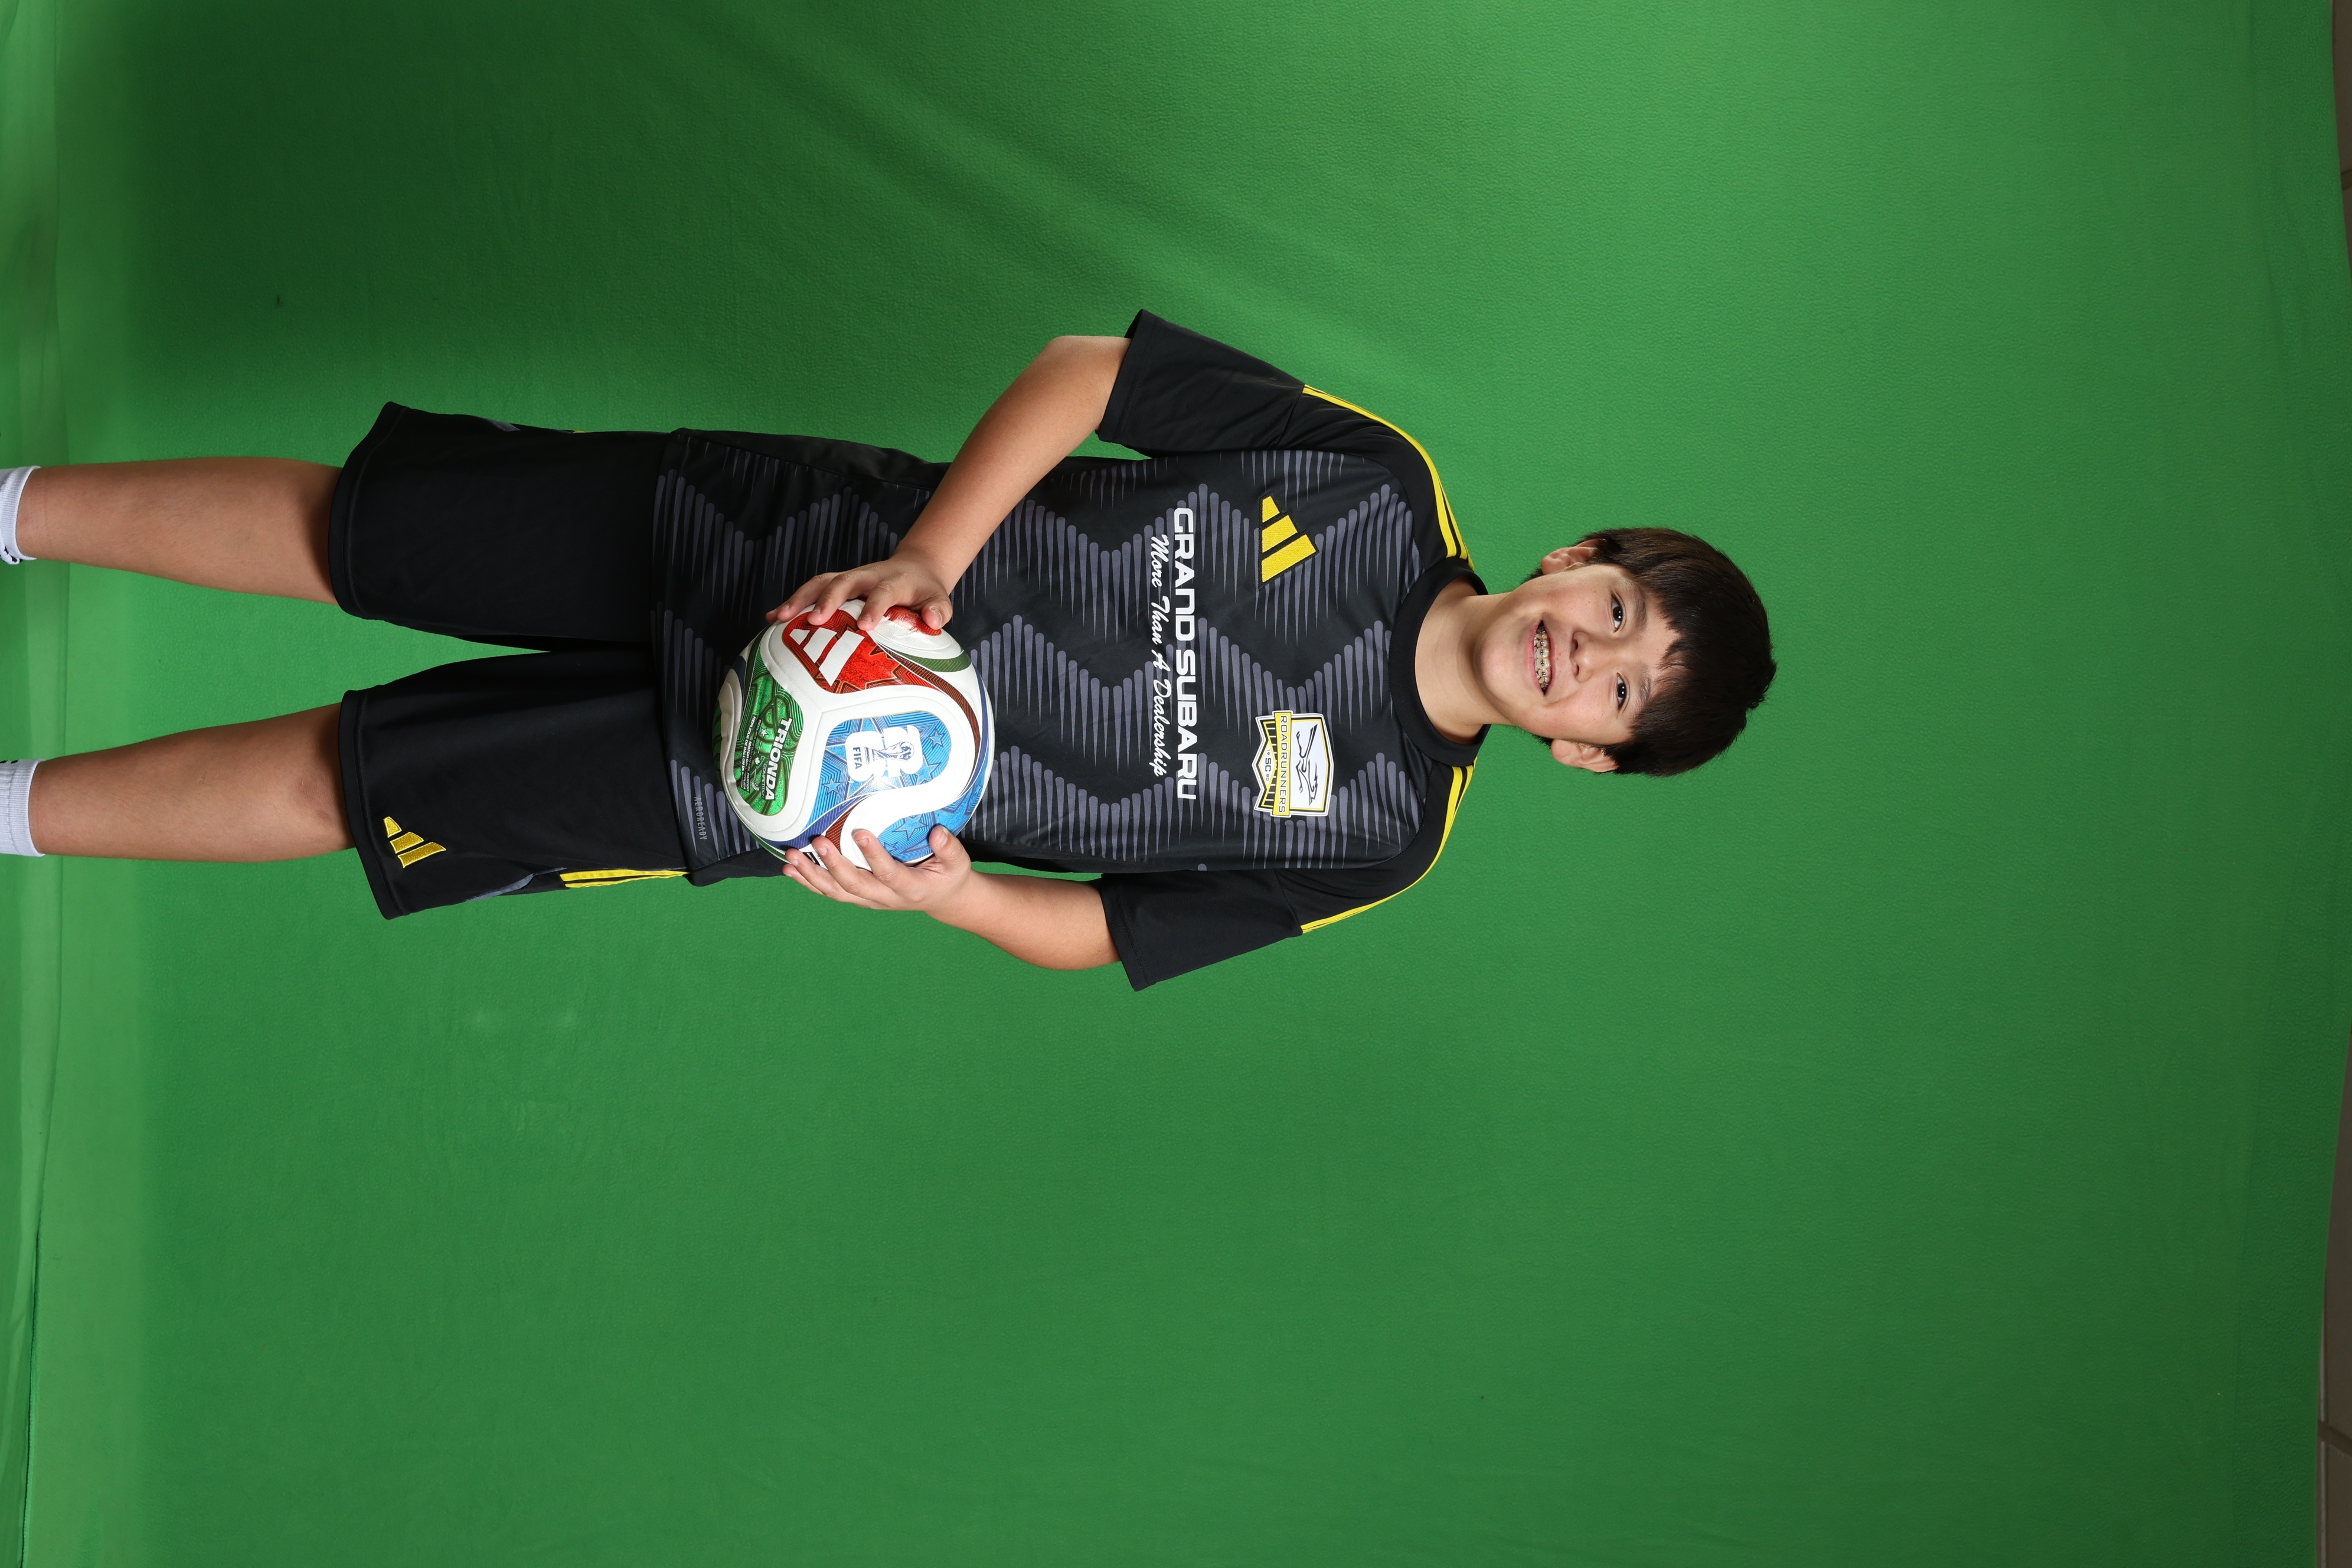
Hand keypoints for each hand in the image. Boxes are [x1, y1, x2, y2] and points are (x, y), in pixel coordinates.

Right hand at [771, 552, 953, 632]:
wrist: (914, 568)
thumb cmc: (925, 591)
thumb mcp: (939, 599)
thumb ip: (938, 610)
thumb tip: (933, 621)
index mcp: (892, 581)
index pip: (882, 592)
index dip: (873, 606)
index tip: (864, 626)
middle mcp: (866, 576)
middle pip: (843, 582)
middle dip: (827, 600)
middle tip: (814, 621)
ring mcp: (848, 579)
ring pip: (820, 583)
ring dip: (799, 599)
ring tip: (780, 619)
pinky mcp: (835, 585)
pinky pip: (810, 590)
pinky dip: (792, 602)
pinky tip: (773, 619)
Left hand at [781, 826, 976, 912]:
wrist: (941, 899)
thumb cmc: (948, 875)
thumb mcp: (958, 863)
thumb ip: (949, 848)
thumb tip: (937, 833)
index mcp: (911, 888)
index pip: (889, 874)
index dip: (874, 856)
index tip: (860, 831)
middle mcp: (885, 898)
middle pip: (854, 885)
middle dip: (832, 864)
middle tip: (817, 841)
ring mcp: (869, 899)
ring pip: (836, 892)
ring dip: (811, 875)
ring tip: (792, 857)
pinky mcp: (858, 897)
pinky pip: (829, 892)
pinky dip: (808, 881)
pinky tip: (790, 868)